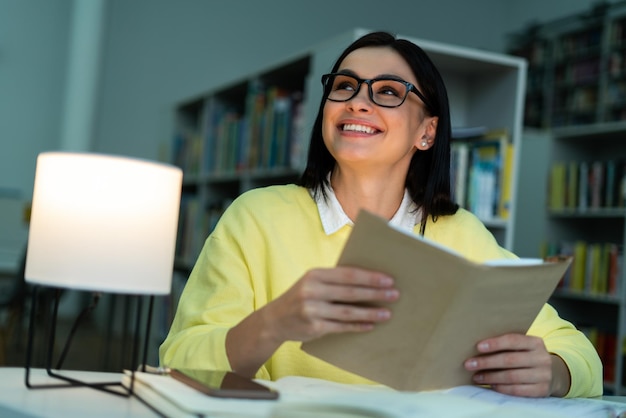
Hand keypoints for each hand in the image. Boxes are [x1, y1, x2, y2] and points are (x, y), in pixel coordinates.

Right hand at [264, 266, 398, 343]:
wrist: (275, 320)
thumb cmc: (301, 297)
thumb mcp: (313, 282)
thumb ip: (335, 280)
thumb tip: (369, 280)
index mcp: (315, 275)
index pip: (348, 274)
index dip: (370, 277)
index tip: (388, 279)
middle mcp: (312, 290)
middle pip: (351, 292)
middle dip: (375, 294)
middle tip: (394, 294)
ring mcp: (312, 310)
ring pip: (348, 312)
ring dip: (370, 312)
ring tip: (388, 313)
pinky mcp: (314, 327)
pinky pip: (341, 326)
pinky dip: (358, 326)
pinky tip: (371, 325)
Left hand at [463, 333, 570, 396]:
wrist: (554, 374)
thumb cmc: (529, 356)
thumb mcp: (524, 347)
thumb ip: (508, 345)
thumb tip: (479, 347)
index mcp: (536, 342)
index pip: (513, 340)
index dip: (495, 344)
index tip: (478, 347)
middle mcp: (542, 358)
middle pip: (509, 360)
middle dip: (487, 362)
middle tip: (470, 364)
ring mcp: (544, 375)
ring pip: (512, 377)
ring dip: (491, 377)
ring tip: (476, 376)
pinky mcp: (542, 390)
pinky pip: (517, 390)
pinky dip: (501, 388)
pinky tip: (491, 385)